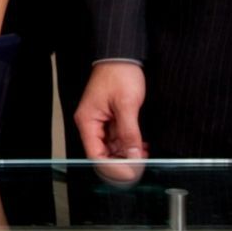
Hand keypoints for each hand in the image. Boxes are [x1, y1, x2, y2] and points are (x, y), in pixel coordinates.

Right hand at [75, 62, 148, 184]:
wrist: (121, 57)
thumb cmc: (118, 74)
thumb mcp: (126, 105)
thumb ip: (129, 132)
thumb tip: (133, 155)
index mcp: (88, 121)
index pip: (96, 155)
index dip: (112, 167)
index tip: (130, 173)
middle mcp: (92, 124)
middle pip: (103, 154)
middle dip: (122, 162)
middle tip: (140, 166)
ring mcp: (101, 122)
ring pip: (112, 148)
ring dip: (128, 154)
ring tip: (144, 154)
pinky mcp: (111, 119)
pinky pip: (118, 139)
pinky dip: (129, 145)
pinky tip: (141, 146)